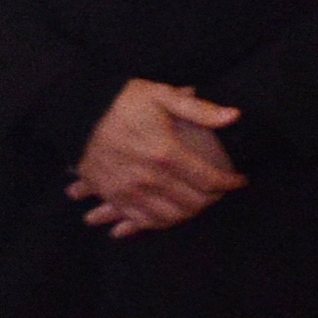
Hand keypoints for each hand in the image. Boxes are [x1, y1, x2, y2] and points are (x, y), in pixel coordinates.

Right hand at [71, 77, 244, 235]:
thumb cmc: (124, 101)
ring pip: (171, 216)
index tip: (239, 180)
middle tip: (220, 191)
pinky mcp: (112, 196)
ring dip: (190, 212)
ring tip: (199, 201)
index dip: (230, 183)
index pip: (210, 180)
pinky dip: (162, 221)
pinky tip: (172, 212)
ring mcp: (128, 190)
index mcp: (165, 153)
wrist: (78, 111)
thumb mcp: (162, 96)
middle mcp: (148, 177)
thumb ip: (200, 109)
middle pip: (193, 202)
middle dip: (213, 199)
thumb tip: (234, 116)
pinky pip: (142, 220)